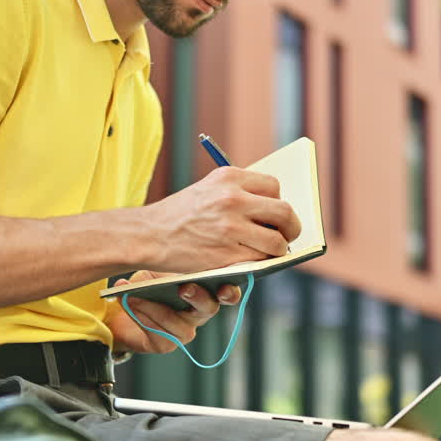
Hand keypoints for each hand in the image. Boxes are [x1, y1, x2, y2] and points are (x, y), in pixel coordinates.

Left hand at [106, 270, 241, 355]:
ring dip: (153, 305)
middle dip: (198, 297)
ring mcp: (184, 332)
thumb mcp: (154, 270)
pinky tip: (127, 302)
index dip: (230, 291)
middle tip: (184, 288)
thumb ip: (159, 269)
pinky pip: (156, 331)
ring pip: (175, 321)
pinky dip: (140, 315)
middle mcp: (199, 314)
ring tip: (133, 293)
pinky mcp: (166, 344)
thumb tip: (149, 269)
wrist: (125, 307)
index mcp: (205, 292)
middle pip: (208, 308)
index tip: (224, 286)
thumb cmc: (148, 284)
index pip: (227, 294)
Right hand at [141, 167, 301, 274]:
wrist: (149, 235)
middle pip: (284, 212)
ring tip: (269, 251)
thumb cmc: (179, 214)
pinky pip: (259, 260)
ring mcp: (231, 228)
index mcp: (229, 177)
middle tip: (287, 235)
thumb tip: (271, 208)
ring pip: (277, 241)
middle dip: (291, 227)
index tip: (275, 214)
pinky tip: (250, 260)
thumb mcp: (207, 189)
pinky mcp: (227, 254)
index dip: (278, 201)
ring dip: (278, 249)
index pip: (274, 186)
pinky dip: (260, 262)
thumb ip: (237, 192)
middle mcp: (233, 199)